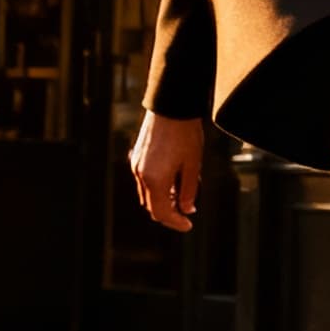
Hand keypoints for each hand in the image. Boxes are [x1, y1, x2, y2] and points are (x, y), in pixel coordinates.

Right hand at [130, 109, 203, 229]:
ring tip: (183, 192)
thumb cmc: (185, 134)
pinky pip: (145, 180)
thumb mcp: (193, 165)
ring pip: (147, 194)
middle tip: (187, 210)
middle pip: (151, 206)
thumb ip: (189, 190)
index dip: (175, 222)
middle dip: (169, 212)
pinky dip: (157, 187)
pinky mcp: (136, 156)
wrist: (171, 106)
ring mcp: (136, 165)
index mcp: (155, 180)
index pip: (161, 213)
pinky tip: (174, 178)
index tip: (189, 225)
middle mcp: (141, 175)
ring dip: (163, 199)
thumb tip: (186, 210)